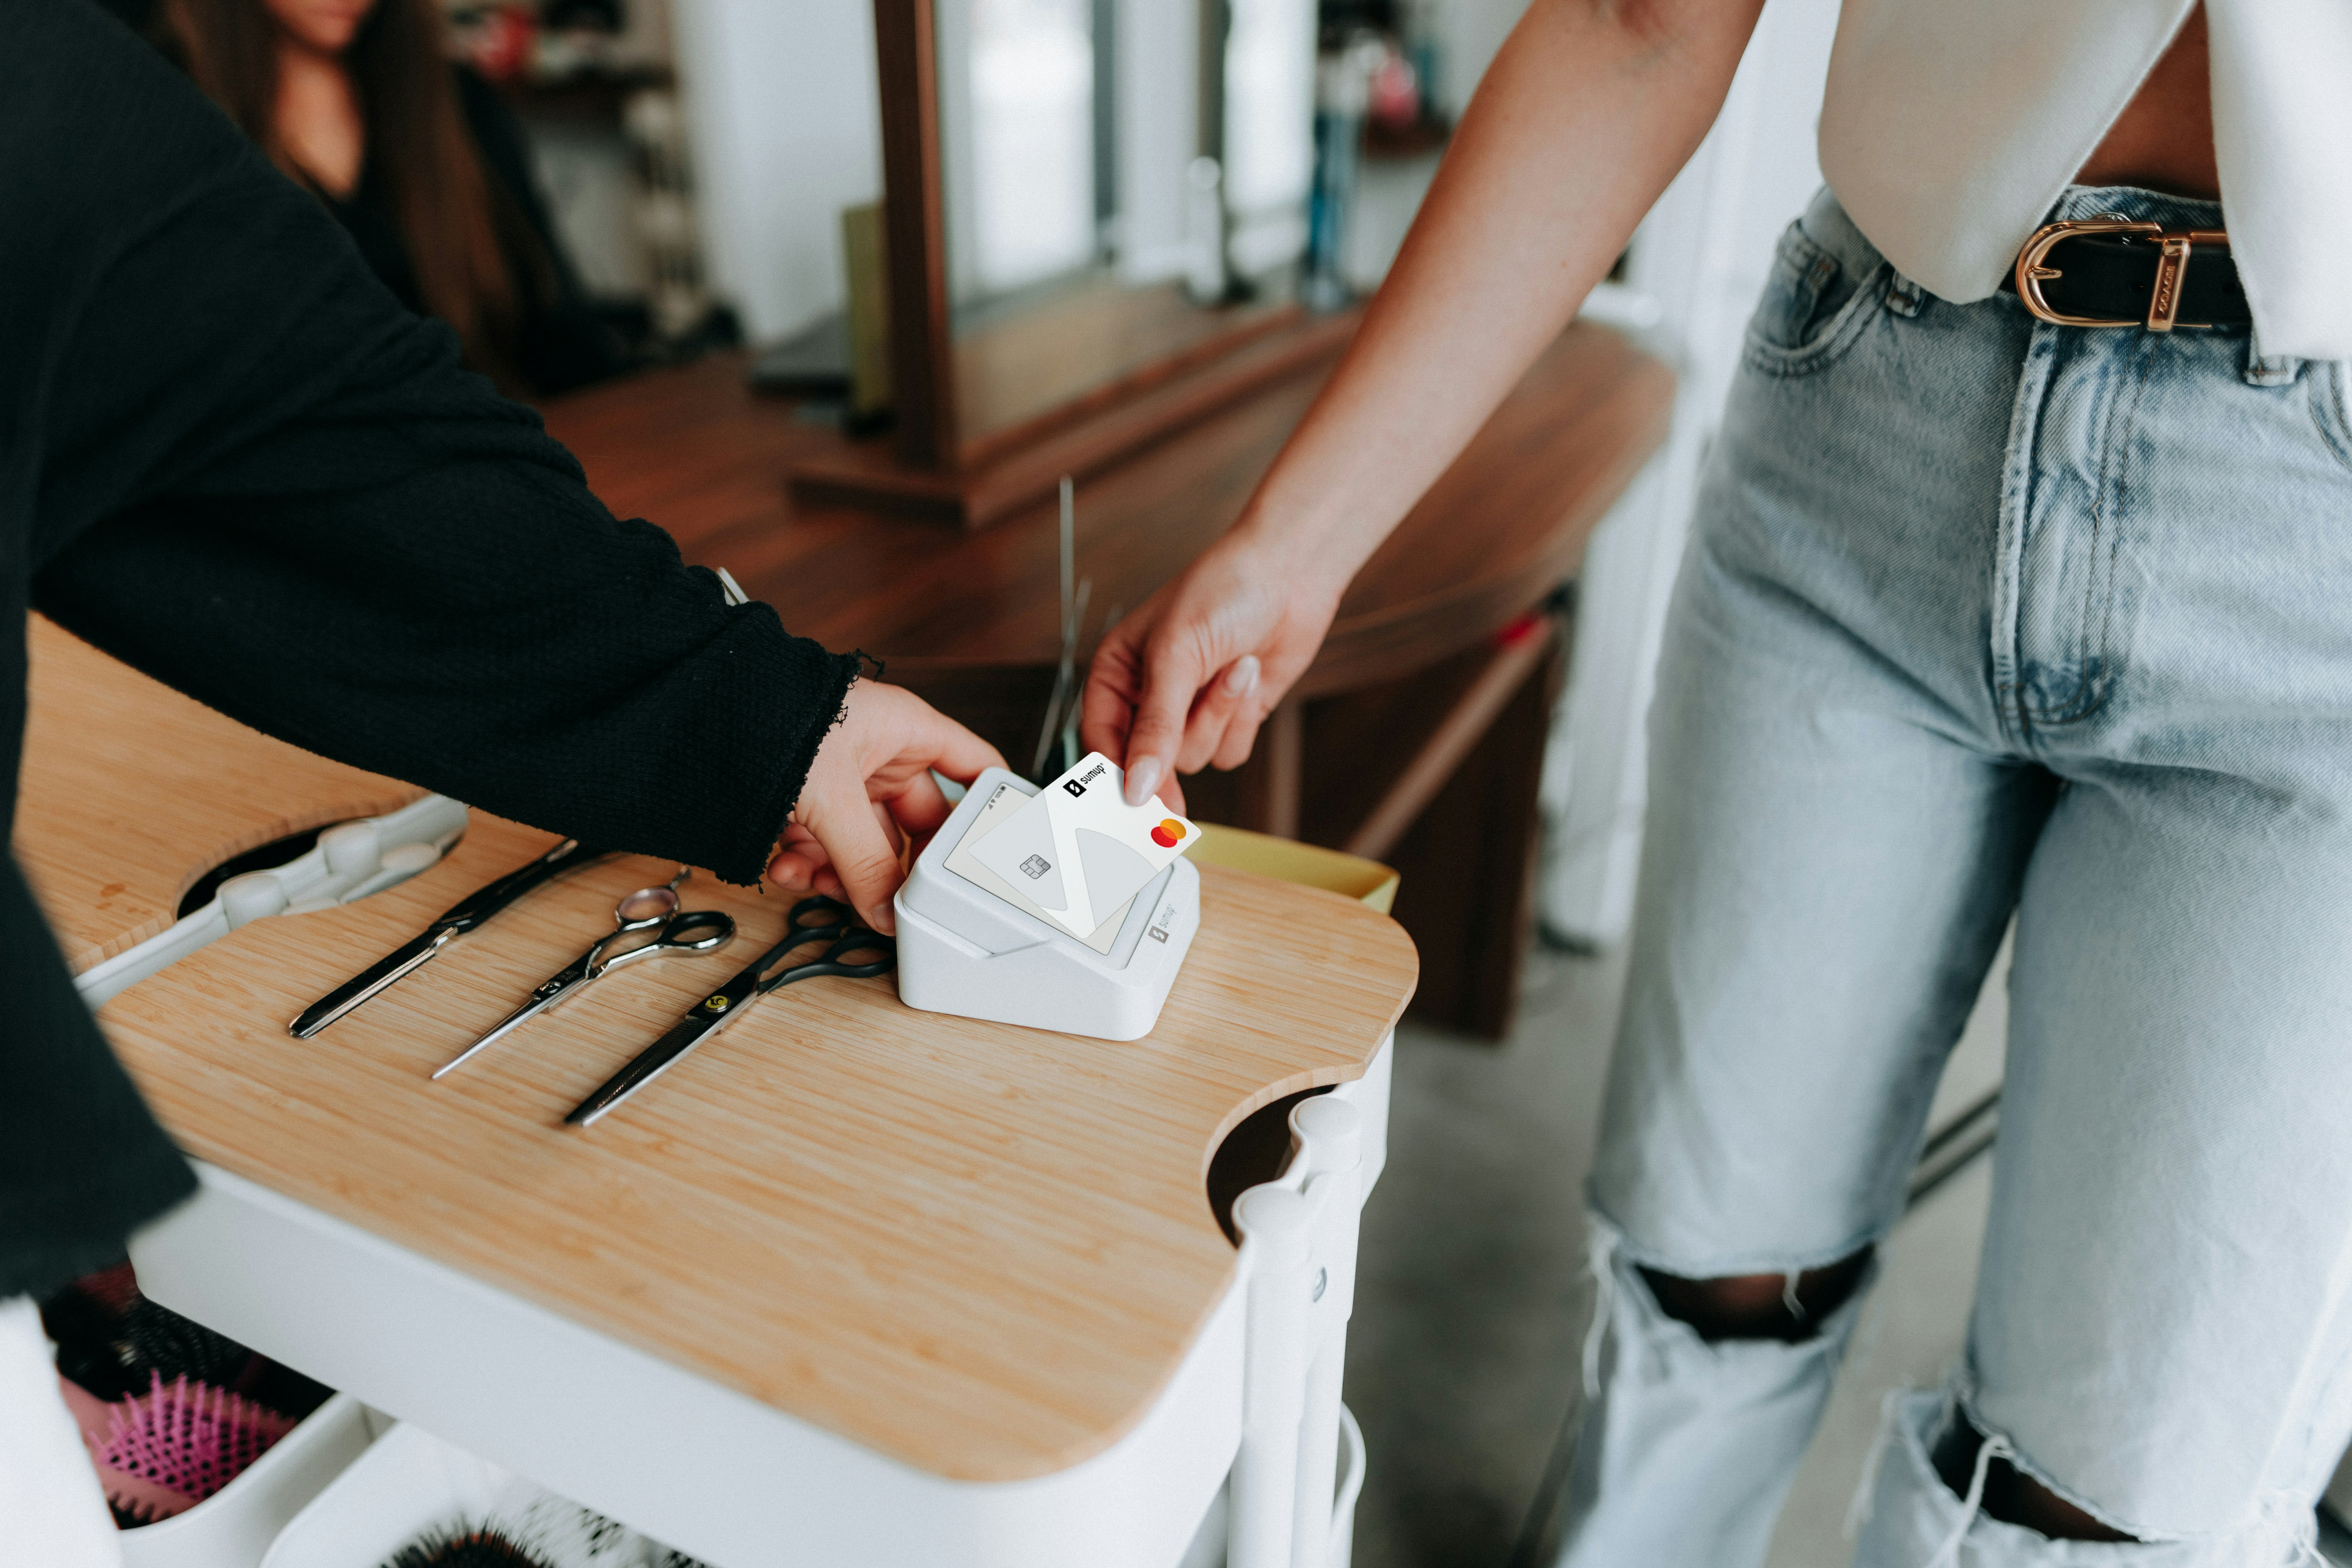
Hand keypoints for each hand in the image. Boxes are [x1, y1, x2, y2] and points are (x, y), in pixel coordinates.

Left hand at [767, 680, 1002, 932]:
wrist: (699, 716)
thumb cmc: (772, 717)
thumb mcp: (831, 799)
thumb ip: (866, 863)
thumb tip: (887, 914)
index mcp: (908, 731)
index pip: (975, 769)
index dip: (989, 811)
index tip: (991, 858)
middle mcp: (881, 755)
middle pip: (916, 827)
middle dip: (895, 867)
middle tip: (892, 900)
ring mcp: (844, 779)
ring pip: (863, 846)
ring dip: (840, 874)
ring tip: (818, 879)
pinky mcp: (805, 802)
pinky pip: (823, 847)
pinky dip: (805, 865)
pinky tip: (787, 867)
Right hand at [1079, 528, 1345, 814]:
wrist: (1290, 573)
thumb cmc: (1221, 591)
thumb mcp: (1175, 656)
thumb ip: (1155, 727)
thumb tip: (1137, 787)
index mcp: (1116, 674)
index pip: (1101, 741)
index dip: (1115, 773)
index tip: (1132, 803)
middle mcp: (1149, 698)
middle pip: (1151, 762)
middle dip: (1178, 743)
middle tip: (1184, 758)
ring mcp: (1192, 711)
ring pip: (1195, 759)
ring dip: (1218, 717)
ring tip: (1231, 667)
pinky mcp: (1231, 719)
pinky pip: (1229, 753)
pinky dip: (1241, 720)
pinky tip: (1248, 674)